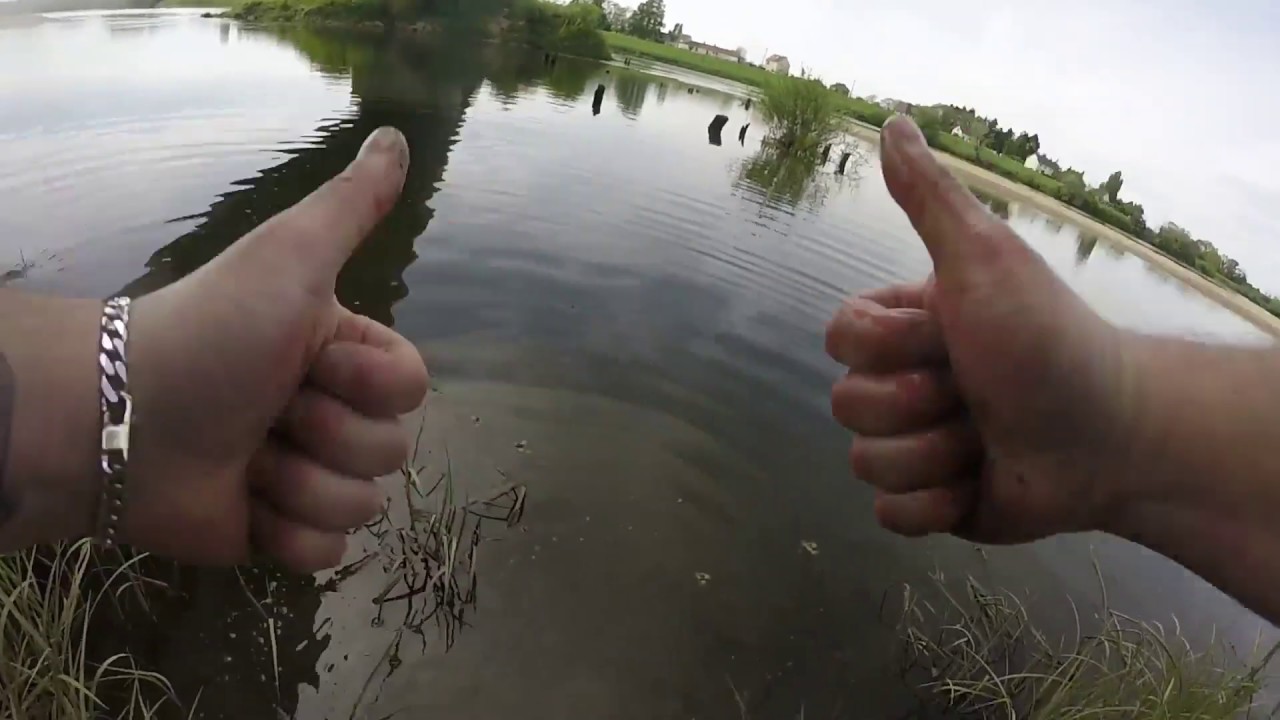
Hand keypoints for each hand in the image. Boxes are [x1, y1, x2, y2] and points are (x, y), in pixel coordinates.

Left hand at [120, 127, 428, 571]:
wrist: (119, 418)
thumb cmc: (210, 330)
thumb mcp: (288, 257)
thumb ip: (351, 205)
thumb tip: (397, 135)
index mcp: (342, 354)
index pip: (411, 388)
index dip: (368, 382)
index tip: (310, 360)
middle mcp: (331, 414)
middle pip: (391, 450)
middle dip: (326, 433)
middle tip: (267, 410)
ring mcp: (306, 477)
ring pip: (361, 505)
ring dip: (298, 483)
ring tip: (244, 458)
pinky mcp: (278, 533)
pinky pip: (327, 553)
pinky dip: (286, 533)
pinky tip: (244, 505)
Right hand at [825, 116, 1138, 543]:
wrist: (1109, 436)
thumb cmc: (1047, 339)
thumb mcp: (983, 260)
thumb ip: (928, 198)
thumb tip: (892, 120)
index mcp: (907, 328)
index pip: (837, 339)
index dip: (887, 347)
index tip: (948, 337)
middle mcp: (904, 383)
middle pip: (846, 405)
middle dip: (917, 405)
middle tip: (975, 394)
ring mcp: (915, 444)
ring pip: (865, 463)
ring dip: (934, 455)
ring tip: (987, 441)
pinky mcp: (932, 501)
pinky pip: (891, 515)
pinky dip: (936, 504)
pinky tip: (978, 483)